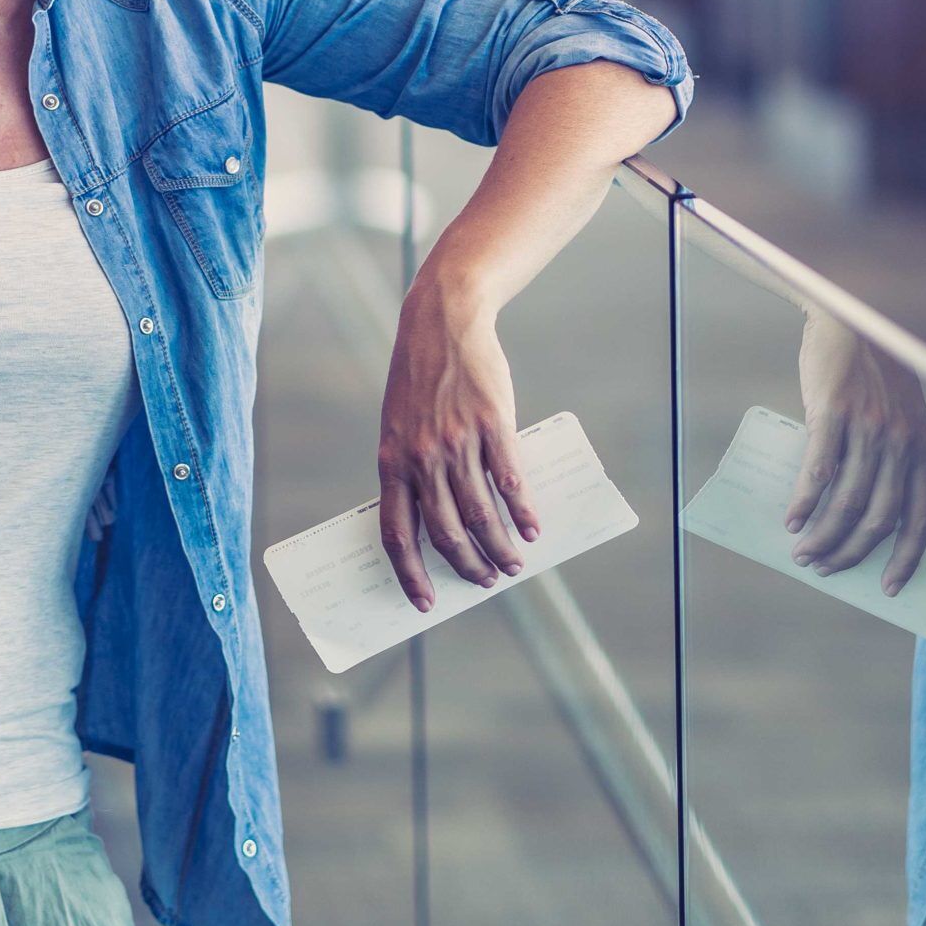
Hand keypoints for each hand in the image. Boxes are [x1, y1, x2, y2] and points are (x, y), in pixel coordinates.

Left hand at [376, 270, 538, 609]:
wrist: (443, 323)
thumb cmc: (421, 380)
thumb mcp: (400, 424)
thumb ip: (414, 467)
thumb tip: (442, 518)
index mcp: (393, 461)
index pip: (397, 533)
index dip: (409, 573)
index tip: (423, 602)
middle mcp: (423, 457)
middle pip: (446, 532)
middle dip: (467, 566)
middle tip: (484, 582)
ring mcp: (458, 442)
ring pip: (481, 513)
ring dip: (500, 546)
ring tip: (513, 563)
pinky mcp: (491, 424)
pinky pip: (509, 479)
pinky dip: (523, 510)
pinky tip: (532, 527)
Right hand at [789, 310, 925, 594]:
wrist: (854, 319)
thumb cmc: (873, 372)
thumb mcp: (899, 415)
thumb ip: (891, 456)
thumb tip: (859, 510)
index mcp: (924, 449)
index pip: (924, 517)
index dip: (908, 557)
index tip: (891, 586)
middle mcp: (901, 444)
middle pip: (879, 518)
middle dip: (852, 553)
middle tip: (826, 568)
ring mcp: (868, 430)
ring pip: (846, 503)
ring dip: (823, 536)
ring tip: (804, 552)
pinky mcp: (833, 415)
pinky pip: (817, 472)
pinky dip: (803, 503)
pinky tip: (791, 520)